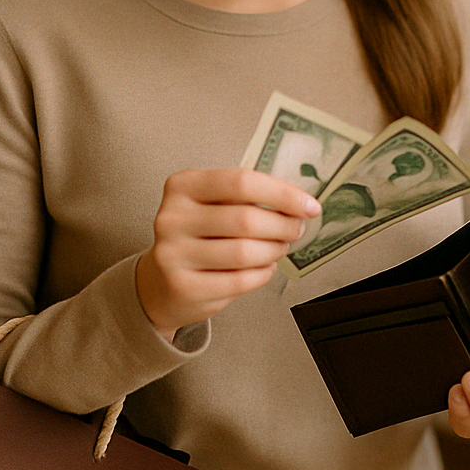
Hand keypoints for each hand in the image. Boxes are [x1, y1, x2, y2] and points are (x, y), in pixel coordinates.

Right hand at [135, 168, 318, 338]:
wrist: (161, 283)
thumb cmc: (198, 237)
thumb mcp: (211, 205)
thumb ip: (245, 198)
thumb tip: (298, 202)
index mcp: (182, 186)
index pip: (240, 182)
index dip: (282, 194)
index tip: (308, 205)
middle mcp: (172, 218)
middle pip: (245, 219)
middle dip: (282, 225)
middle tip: (296, 229)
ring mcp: (173, 254)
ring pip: (244, 252)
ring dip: (273, 251)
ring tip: (278, 248)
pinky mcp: (183, 286)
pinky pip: (239, 281)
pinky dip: (262, 274)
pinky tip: (264, 268)